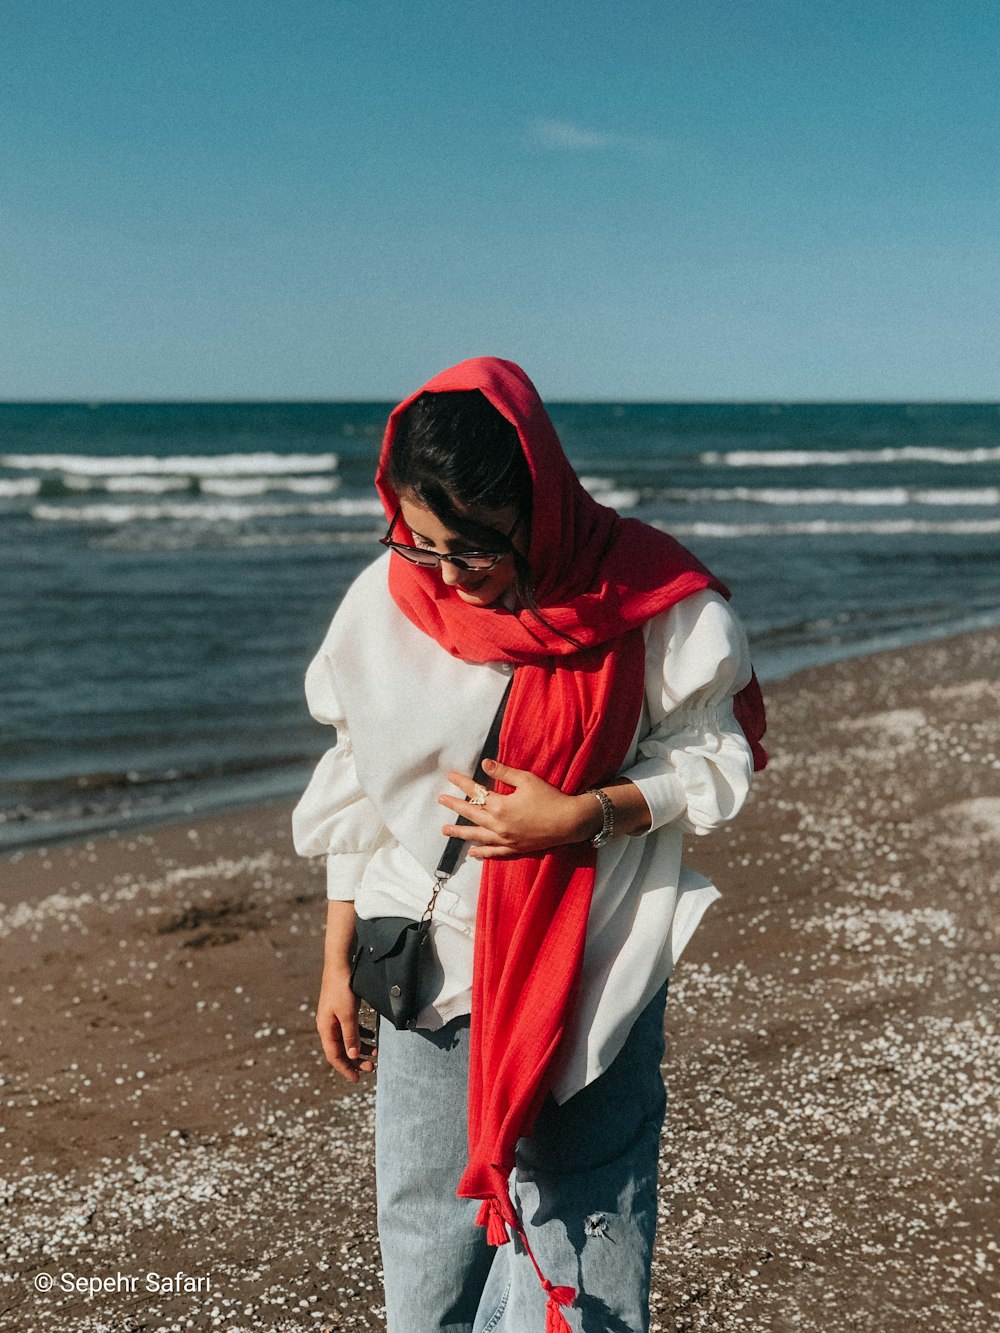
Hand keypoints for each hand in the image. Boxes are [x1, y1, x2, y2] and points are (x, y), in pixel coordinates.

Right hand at [316, 962, 376, 1082]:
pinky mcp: (341, 1009)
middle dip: (357, 1060)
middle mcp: (328, 1025)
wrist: (340, 965)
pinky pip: (351, 1028)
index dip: (346, 1069)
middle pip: (342, 1050)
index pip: (334, 1056)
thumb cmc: (342, 989)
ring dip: (361, 1048)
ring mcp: (334, 1017)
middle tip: (372, 1068)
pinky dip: (362, 1034)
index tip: (358, 1079)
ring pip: (348, 1039)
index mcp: (326, 1029)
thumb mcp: (348, 1014)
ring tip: (376, 1053)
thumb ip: (350, 1036)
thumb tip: (353, 1056)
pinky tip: (372, 1036)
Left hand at [438, 758, 598, 859]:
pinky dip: (481, 853)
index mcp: (500, 806)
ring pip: (477, 836)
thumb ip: (504, 772)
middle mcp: (499, 825)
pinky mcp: (515, 848)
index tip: (450, 777)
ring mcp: (505, 839)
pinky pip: (494, 852)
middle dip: (455, 806)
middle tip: (441, 800)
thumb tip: (485, 763)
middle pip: (471, 814)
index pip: (476, 792)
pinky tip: (472, 853)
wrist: (570, 822)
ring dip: (460, 833)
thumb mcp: (527, 780)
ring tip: (445, 830)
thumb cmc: (550, 798)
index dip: (462, 783)